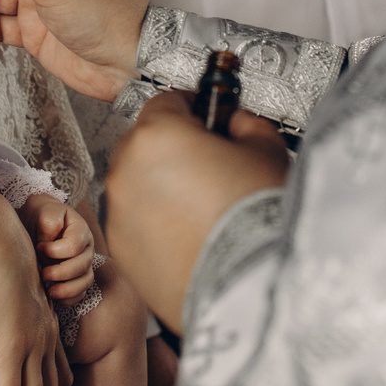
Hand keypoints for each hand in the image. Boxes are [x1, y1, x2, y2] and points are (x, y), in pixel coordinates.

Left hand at [19, 193, 96, 302]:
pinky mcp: (78, 279)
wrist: (39, 223)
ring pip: (85, 282)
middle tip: (42, 272)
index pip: (74, 246)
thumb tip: (48, 240)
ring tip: (48, 290)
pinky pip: (80, 294)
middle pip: (82, 266)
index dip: (55, 251)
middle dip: (59, 273)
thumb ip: (49, 221)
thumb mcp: (44, 211)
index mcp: (81, 230)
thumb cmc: (42, 217)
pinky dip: (68, 299)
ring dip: (65, 289)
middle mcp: (86, 249)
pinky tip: (53, 295)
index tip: (39, 247)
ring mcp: (85, 265)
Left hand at [104, 92, 290, 331]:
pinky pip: (137, 224)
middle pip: (145, 143)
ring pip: (138, 186)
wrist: (251, 285)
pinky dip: (158, 226)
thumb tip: (236, 123)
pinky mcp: (123, 253)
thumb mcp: (265, 149)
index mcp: (157, 135)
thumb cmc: (256, 218)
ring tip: (205, 209)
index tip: (208, 119)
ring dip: (163, 189)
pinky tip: (194, 236)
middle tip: (211, 168)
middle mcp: (126, 171)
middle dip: (174, 150)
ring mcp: (119, 214)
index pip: (166, 101)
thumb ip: (244, 123)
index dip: (193, 107)